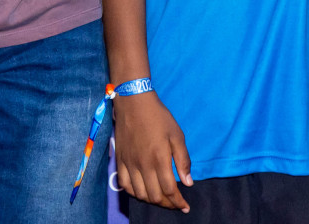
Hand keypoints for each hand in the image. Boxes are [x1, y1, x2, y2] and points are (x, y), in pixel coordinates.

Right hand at [113, 91, 192, 211]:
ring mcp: (130, 164)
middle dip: (167, 204)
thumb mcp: (177, 135)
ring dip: (152, 200)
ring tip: (161, 198)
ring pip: (139, 194)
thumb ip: (183, 160)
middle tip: (175, 203)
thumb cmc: (159, 117)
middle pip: (155, 196)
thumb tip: (188, 183)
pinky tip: (142, 190)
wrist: (134, 102)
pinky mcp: (120, 161)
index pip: (170, 190)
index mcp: (160, 159)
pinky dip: (134, 193)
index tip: (185, 206)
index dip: (179, 202)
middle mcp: (143, 165)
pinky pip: (125, 185)